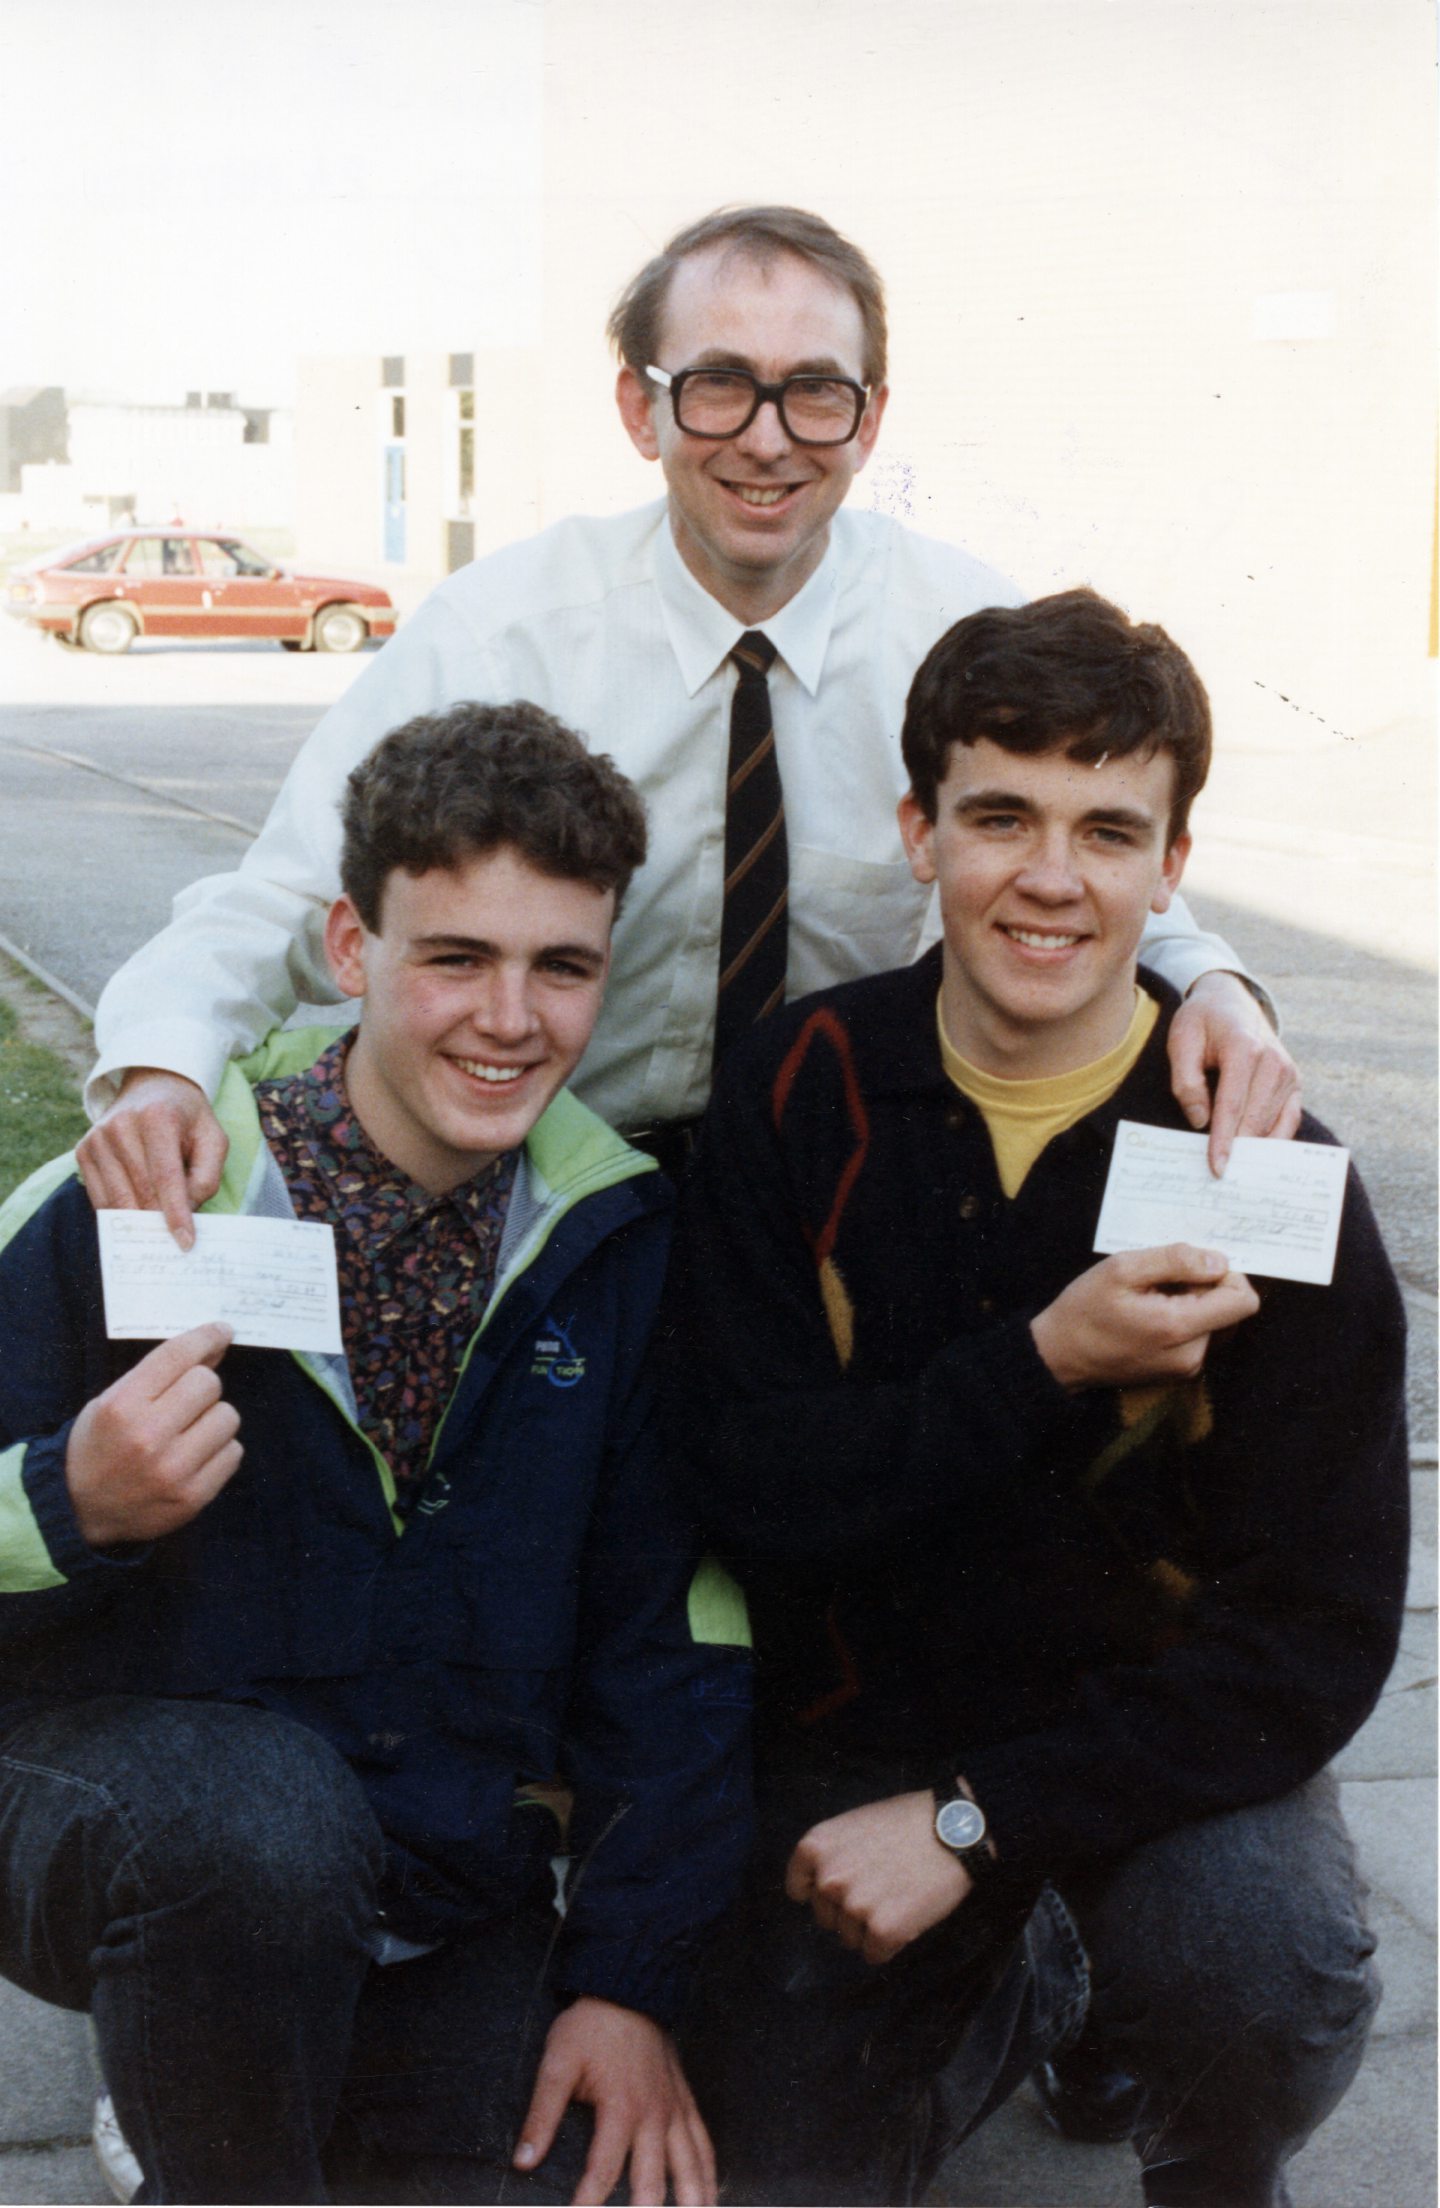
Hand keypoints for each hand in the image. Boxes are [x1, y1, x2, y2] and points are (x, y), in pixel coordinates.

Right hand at [65, 1324, 241, 1546]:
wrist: (77, 1508)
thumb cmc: (98, 1445)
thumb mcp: (112, 1400)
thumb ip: (159, 1374)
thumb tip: (215, 1346)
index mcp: (122, 1406)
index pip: (177, 1356)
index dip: (206, 1337)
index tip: (222, 1331)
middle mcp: (148, 1437)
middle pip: (209, 1384)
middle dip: (201, 1388)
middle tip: (185, 1403)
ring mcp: (173, 1470)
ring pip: (227, 1417)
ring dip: (212, 1420)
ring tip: (188, 1433)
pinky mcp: (192, 1497)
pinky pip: (233, 1453)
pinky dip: (219, 1451)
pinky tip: (194, 1457)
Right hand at [76, 1070, 228, 1248]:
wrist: (152, 1086)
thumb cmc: (187, 1118)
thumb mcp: (213, 1138)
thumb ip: (207, 1175)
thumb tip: (187, 1212)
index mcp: (157, 1117)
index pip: (165, 1176)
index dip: (175, 1213)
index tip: (185, 1242)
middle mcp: (121, 1125)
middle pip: (141, 1191)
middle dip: (159, 1220)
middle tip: (174, 1240)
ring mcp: (97, 1137)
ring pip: (117, 1198)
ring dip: (139, 1220)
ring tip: (158, 1229)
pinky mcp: (83, 1150)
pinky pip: (99, 1197)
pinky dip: (119, 1213)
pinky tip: (136, 1216)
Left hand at [513, 1997, 715, 2205]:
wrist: (627, 1990)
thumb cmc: (589, 2028)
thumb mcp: (557, 2063)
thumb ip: (542, 2114)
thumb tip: (524, 2160)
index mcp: (621, 2107)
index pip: (604, 2171)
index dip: (588, 2203)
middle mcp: (654, 2115)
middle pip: (653, 2181)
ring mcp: (674, 2109)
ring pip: (690, 2167)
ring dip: (691, 2201)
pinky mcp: (684, 2101)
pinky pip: (704, 2143)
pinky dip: (708, 2173)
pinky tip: (709, 2196)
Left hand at [785, 1791, 969, 1965]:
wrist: (954, 1830)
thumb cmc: (908, 1821)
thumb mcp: (856, 1824)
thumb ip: (833, 1854)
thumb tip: (820, 1884)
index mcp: (816, 1847)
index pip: (798, 1888)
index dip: (821, 1892)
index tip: (842, 1889)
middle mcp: (828, 1878)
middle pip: (826, 1918)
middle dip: (849, 1911)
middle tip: (882, 1889)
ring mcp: (854, 1906)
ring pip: (850, 1939)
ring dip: (870, 1929)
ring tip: (899, 1898)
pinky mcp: (882, 1931)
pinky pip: (875, 1955)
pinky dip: (890, 1945)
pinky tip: (908, 1917)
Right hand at [1031, 1245, 1259, 1391]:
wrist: (1058, 1356)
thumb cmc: (1085, 1310)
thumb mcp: (1121, 1269)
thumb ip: (1174, 1260)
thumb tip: (1219, 1262)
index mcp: (1180, 1328)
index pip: (1243, 1300)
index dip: (1225, 1274)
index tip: (1190, 1267)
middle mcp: (1192, 1355)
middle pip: (1230, 1309)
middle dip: (1203, 1288)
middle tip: (1160, 1282)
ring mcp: (1187, 1367)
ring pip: (1216, 1321)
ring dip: (1193, 1303)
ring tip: (1152, 1299)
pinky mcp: (1179, 1372)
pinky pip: (1200, 1336)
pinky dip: (1184, 1319)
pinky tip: (1152, 1314)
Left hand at [1167, 972, 1301, 1174]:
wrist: (1231, 1000)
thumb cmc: (1202, 1022)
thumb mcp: (1181, 1040)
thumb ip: (1186, 1080)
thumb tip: (1200, 1121)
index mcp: (1244, 1049)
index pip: (1232, 1105)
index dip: (1224, 1140)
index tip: (1217, 1167)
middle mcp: (1274, 1062)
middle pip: (1255, 1119)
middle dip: (1240, 1151)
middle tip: (1224, 1182)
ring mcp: (1289, 1073)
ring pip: (1274, 1123)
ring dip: (1258, 1150)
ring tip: (1241, 1177)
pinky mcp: (1294, 1083)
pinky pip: (1289, 1120)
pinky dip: (1276, 1141)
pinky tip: (1260, 1160)